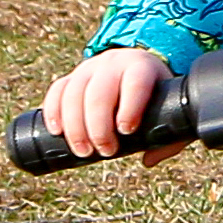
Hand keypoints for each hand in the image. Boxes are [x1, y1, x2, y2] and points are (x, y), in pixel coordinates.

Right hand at [47, 46, 176, 164]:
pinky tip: (57, 131)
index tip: (126, 130)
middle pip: (99, 92)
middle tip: (105, 151)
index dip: (129, 107)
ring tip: (83, 151)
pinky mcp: (72, 76)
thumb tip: (149, 159)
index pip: (135, 83)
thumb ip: (168, 136)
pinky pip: (57, 90)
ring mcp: (89, 68)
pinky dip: (53, 111)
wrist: (136, 67)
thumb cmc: (156, 94)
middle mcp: (114, 63)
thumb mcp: (169, 108)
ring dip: (75, 126)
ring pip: (74, 93)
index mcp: (142, 67)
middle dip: (99, 126)